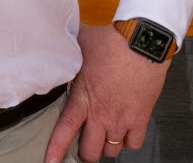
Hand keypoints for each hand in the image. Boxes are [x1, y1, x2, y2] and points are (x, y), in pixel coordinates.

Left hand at [44, 24, 170, 162]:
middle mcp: (102, 113)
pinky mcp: (140, 118)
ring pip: (111, 151)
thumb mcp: (82, 43)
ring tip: (104, 136)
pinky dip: (128, 141)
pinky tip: (125, 131)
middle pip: (90, 151)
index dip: (57, 148)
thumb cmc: (113, 41)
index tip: (50, 161)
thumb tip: (56, 42)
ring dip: (106, 146)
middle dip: (85, 152)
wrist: (142, 42)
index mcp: (84, 96)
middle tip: (84, 147)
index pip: (66, 128)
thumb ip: (69, 51)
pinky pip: (133, 144)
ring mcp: (122, 119)